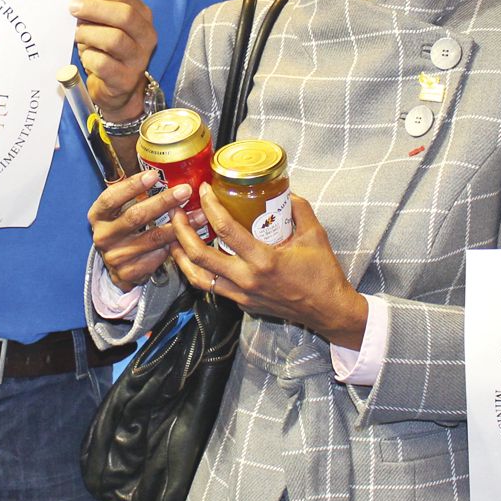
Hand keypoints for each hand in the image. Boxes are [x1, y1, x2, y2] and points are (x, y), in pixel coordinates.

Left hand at [69, 0, 157, 123]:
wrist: (117, 90)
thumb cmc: (108, 52)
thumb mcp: (106, 27)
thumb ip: (97, 10)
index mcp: (143, 19)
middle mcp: (146, 38)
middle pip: (124, 16)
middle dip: (95, 8)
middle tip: (73, 7)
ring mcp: (138, 60)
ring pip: (115, 39)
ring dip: (89, 33)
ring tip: (77, 34)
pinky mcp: (125, 80)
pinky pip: (104, 64)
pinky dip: (89, 57)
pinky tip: (85, 57)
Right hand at [90, 169, 191, 288]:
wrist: (115, 265)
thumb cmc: (122, 229)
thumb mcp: (119, 210)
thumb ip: (133, 194)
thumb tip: (162, 172)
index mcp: (98, 216)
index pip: (112, 198)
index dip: (132, 186)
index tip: (153, 175)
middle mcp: (103, 236)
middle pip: (135, 217)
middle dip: (163, 202)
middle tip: (185, 191)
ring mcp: (115, 256)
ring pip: (153, 238)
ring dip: (180, 226)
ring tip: (199, 215)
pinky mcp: (128, 273)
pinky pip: (157, 257)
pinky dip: (172, 248)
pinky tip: (186, 240)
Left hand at [170, 192, 367, 348]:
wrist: (328, 310)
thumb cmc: (322, 274)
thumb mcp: (315, 234)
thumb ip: (298, 208)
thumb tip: (283, 190)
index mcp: (264, 260)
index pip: (226, 230)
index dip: (210, 207)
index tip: (203, 191)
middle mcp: (247, 279)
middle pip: (200, 255)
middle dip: (181, 232)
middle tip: (175, 212)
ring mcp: (242, 294)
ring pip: (199, 277)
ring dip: (181, 256)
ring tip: (173, 238)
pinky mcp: (242, 303)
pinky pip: (212, 287)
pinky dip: (199, 271)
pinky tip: (195, 257)